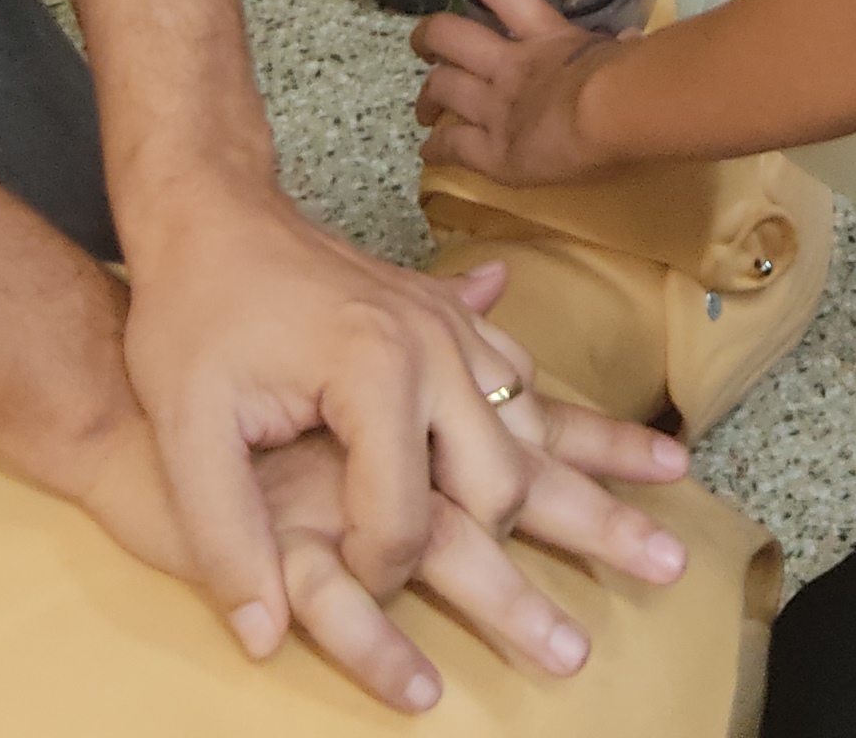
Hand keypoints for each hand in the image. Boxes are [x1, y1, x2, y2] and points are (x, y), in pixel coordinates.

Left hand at [117, 179, 685, 676]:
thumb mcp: (186, 428)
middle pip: (499, 482)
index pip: (404, 519)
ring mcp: (453, 328)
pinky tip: (619, 449)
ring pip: (540, 426)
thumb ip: (223, 536)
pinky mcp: (454, 319)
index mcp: (373, 369)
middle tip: (568, 642)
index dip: (375, 574)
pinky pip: (528, 380)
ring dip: (600, 482)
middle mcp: (434, 346)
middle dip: (522, 562)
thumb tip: (263, 637)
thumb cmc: (194, 315)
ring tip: (669, 536)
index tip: (345, 585)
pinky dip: (575, 425)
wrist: (214, 213)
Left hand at [413, 0, 620, 187]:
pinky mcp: (491, 151)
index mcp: (545, 35)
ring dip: (426, 95)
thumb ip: (619, 47)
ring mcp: (494, 107)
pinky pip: (452, 147)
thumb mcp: (625, 51)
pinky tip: (429, 153)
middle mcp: (509, 65)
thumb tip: (631, 44)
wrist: (611, 108)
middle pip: (449, 35)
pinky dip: (436, 149)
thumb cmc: (632, 75)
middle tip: (424, 45)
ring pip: (441, 87)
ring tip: (424, 105)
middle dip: (429, 37)